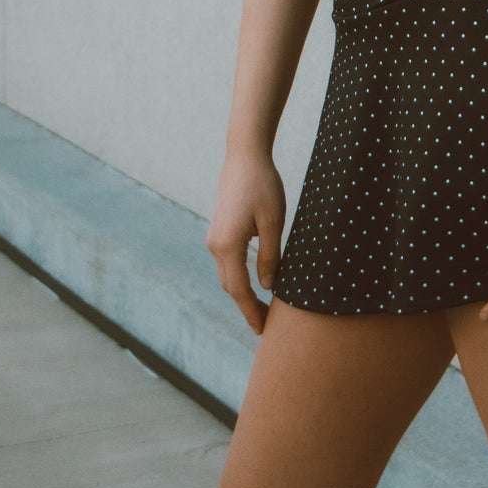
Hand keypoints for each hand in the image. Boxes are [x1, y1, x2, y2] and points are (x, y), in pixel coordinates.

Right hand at [206, 150, 285, 334]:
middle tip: (268, 324)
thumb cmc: (263, 185)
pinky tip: (255, 282)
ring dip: (243, 292)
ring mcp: (214, 238)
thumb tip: (268, 287)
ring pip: (227, 275)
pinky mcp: (218, 231)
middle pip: (230, 287)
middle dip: (247, 306)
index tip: (263, 330)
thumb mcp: (273, 221)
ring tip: (264, 308)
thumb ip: (269, 256)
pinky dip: (239, 277)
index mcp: (228, 245)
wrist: (244, 156)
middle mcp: (215, 245)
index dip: (251, 312)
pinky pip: (227, 262)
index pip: (239, 290)